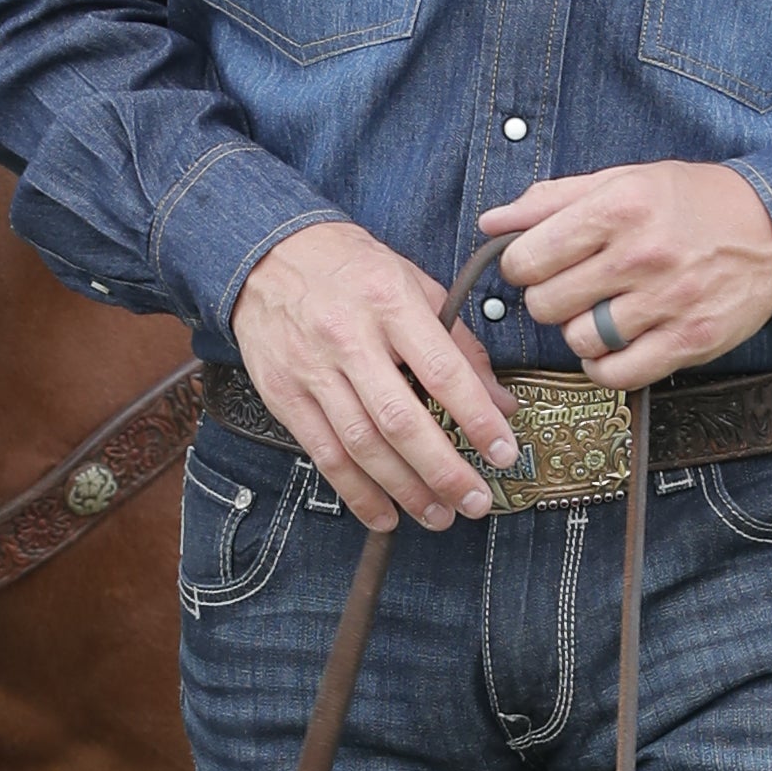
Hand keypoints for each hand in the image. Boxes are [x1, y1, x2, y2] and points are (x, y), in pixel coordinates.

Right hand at [231, 220, 523, 534]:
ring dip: (405, 490)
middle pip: (400, 420)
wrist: (268, 255)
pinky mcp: (284, 395)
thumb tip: (500, 403)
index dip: (477, 418)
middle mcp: (349, 338)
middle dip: (444, 470)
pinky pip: (324, 454)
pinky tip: (385, 514)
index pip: (442, 370)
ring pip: (362, 445)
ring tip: (439, 515)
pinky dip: (357, 492)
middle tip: (476, 501)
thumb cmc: (352, 269)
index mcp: (391, 303)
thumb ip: (459, 344)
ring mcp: (312, 370)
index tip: (503, 451)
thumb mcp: (414, 284)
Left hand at [479, 159, 771, 388]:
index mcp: (619, 206)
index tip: (540, 265)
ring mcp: (669, 302)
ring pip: (579, 341)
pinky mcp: (691, 341)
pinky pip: (618, 374)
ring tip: (602, 313)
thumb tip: (491, 224)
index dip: (522, 266)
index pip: (528, 257)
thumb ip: (552, 200)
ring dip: (580, 332)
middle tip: (574, 288)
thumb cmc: (691, 202)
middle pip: (546, 305)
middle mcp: (642, 254)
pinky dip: (606, 366)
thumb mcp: (624, 180)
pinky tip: (616, 345)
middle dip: (550, 299)